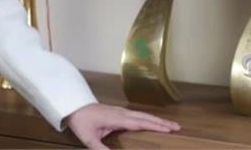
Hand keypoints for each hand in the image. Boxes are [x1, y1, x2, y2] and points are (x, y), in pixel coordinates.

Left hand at [65, 103, 180, 148]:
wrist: (72, 105)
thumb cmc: (81, 122)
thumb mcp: (89, 139)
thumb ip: (101, 149)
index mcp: (117, 119)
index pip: (139, 123)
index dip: (154, 126)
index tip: (169, 130)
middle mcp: (122, 113)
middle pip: (145, 117)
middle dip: (161, 122)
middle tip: (178, 127)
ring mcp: (120, 111)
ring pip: (142, 115)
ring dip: (157, 119)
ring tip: (171, 125)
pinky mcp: (118, 112)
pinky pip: (137, 115)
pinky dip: (149, 118)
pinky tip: (153, 122)